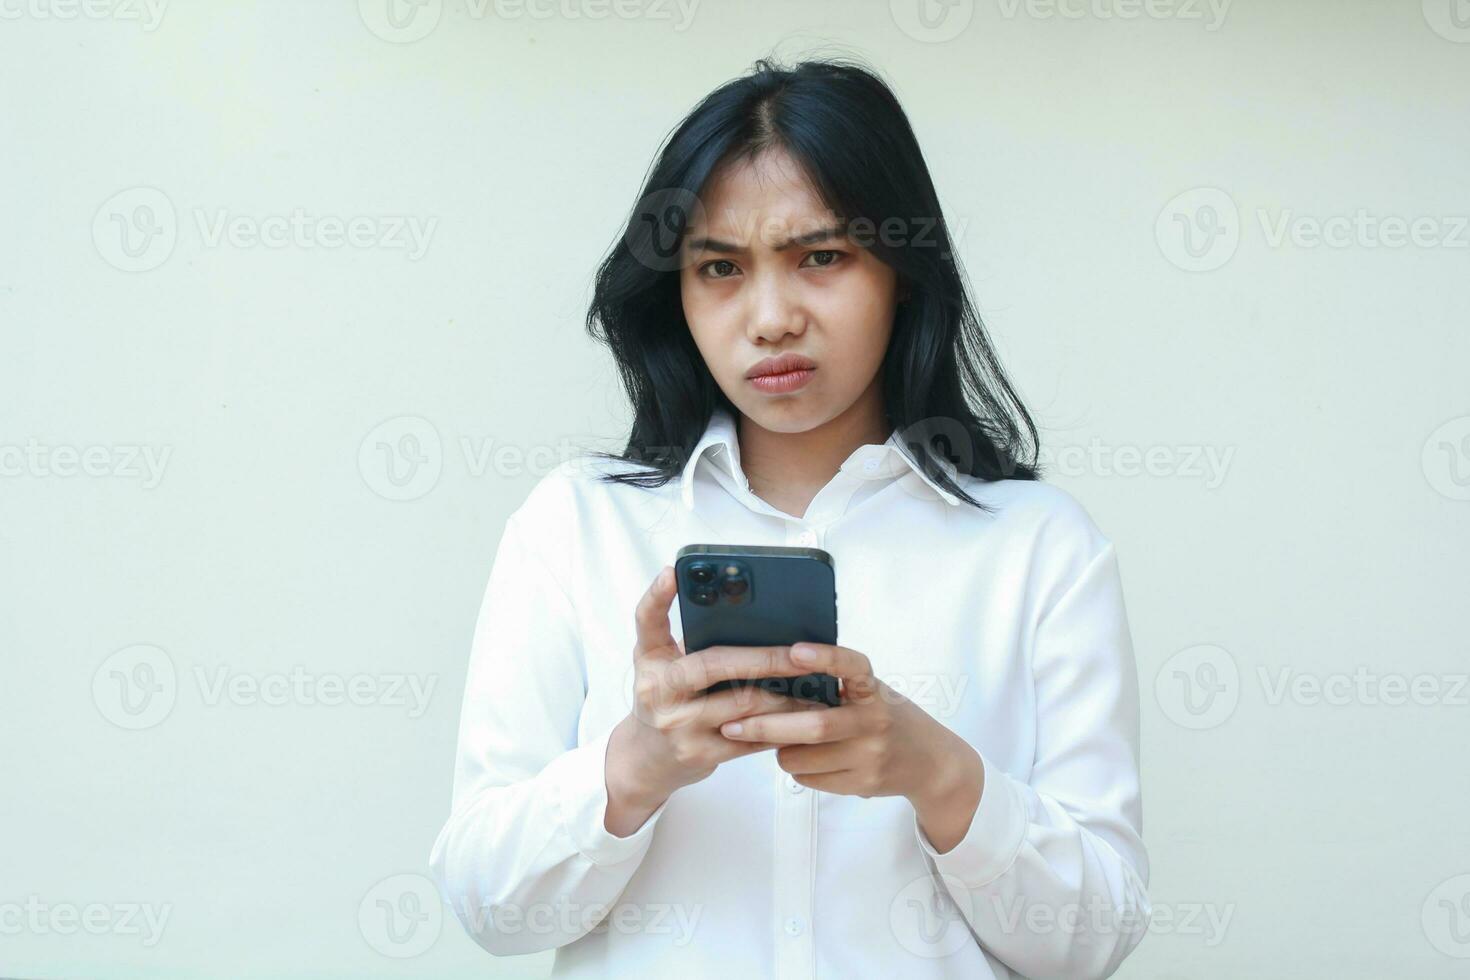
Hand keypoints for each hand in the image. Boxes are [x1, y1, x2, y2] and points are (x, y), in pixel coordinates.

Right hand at [604, 565, 824, 835]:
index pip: (648, 621)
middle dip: (765, 657)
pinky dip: (779, 725)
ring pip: (743, 704)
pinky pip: (750, 737)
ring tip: (814, 683)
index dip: (658, 596)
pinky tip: (801, 716)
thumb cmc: (662, 700)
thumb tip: (736, 609)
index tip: (673, 572)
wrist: (645, 760)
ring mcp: (680, 725)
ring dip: (784, 694)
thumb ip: (684, 636)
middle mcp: (660, 690)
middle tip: (801, 653)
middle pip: (715, 664)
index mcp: (652, 661)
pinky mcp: (700, 754)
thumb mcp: (657, 664)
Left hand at [718, 642, 984, 852]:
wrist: (931, 763)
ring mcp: (871, 755)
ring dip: (781, 752)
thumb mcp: (871, 693)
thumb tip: (776, 676)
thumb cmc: (887, 718)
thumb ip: (837, 686)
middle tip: (733, 725)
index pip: (852, 666)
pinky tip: (808, 761)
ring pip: (804, 758)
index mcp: (874, 689)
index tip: (795, 651)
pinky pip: (811, 779)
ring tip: (782, 742)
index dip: (825, 658)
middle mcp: (875, 720)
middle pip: (813, 726)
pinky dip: (798, 769)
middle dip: (766, 726)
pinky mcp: (864, 782)